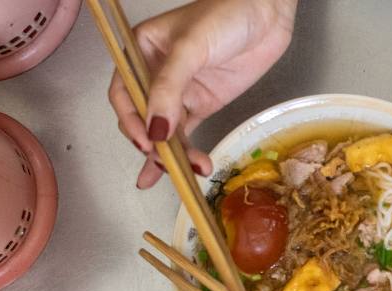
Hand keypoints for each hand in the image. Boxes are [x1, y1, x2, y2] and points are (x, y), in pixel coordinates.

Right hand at [108, 0, 297, 187]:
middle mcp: (156, 74)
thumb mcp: (191, 47)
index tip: (148, 141)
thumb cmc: (226, 13)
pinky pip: (187, 133)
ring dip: (172, 155)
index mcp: (141, 51)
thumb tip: (156, 128)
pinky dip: (188, 153)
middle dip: (151, 143)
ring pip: (165, 131)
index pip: (123, 94)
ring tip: (184, 173)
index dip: (131, 121)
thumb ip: (169, 87)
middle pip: (142, 117)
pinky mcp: (202, 103)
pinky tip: (192, 169)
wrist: (268, 12)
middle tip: (166, 162)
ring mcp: (180, 90)